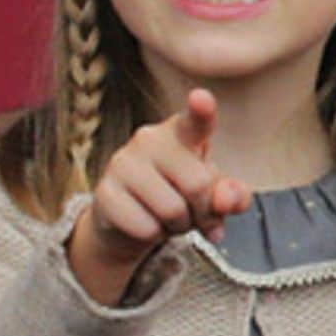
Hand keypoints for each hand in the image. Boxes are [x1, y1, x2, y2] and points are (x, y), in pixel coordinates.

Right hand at [66, 89, 251, 303]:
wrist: (128, 219)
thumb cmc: (178, 197)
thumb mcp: (213, 196)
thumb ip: (232, 196)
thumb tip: (225, 200)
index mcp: (180, 133)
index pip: (195, 121)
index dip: (201, 111)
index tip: (202, 98)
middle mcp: (147, 140)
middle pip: (197, 185)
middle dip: (203, 212)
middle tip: (192, 214)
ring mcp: (121, 164)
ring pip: (172, 211)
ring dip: (177, 227)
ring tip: (166, 218)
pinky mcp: (104, 193)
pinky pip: (145, 228)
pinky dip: (152, 236)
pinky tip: (143, 223)